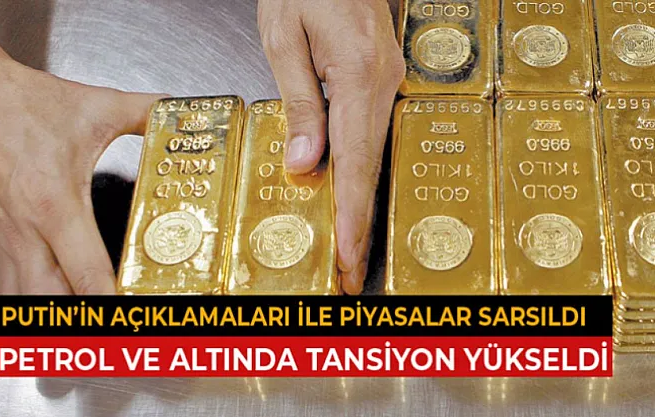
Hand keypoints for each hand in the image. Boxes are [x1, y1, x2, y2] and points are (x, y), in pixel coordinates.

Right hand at [0, 51, 161, 326]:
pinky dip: (11, 314)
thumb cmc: (22, 102)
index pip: (88, 273)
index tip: (136, 322)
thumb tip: (182, 115)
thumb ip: (147, 112)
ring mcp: (4, 241)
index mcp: (57, 203)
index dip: (113, 307)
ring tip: (76, 334)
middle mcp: (26, 231)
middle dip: (78, 330)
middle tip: (110, 338)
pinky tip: (36, 308)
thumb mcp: (96, 105)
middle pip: (46, 307)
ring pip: (15, 309)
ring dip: (45, 326)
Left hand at [257, 0, 404, 292]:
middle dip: (360, 224)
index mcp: (357, 74)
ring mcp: (389, 82)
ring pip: (374, 156)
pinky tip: (350, 197)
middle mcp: (384, 83)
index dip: (351, 214)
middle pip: (372, 168)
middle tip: (350, 270)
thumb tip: (304, 164)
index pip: (355, 161)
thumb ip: (299, 104)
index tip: (347, 254)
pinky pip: (372, 136)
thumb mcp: (283, 37)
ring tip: (349, 246)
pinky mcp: (381, 80)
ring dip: (361, 204)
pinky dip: (361, 173)